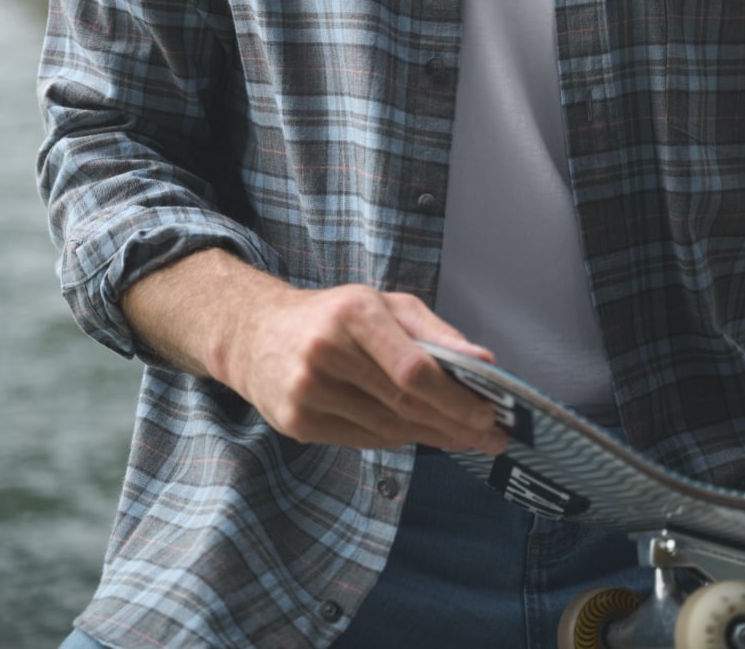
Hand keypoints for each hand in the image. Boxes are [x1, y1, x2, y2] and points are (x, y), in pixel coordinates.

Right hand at [223, 279, 507, 455]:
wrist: (255, 333)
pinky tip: (420, 436)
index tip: (488, 413)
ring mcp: (307, 391)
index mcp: (354, 313)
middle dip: (454, 423)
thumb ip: (434, 331)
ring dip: (431, 437)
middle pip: (403, 402)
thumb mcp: (382, 304)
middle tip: (490, 437)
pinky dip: (396, 440)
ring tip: (463, 438)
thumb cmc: (333, 315)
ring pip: (386, 428)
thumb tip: (483, 362)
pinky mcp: (296, 422)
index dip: (455, 397)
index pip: (414, 368)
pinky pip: (362, 440)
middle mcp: (326, 351)